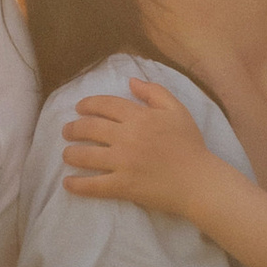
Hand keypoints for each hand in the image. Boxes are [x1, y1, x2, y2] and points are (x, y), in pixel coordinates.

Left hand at [61, 77, 213, 218]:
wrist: (199, 181)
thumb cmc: (190, 145)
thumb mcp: (177, 110)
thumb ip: (154, 92)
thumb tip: (131, 81)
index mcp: (139, 116)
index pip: (105, 105)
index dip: (88, 104)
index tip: (79, 108)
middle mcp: (127, 137)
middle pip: (90, 128)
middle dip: (73, 128)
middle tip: (67, 131)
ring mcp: (123, 162)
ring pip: (86, 155)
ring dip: (71, 153)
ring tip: (66, 154)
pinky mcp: (123, 186)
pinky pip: (94, 185)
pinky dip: (77, 185)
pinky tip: (68, 183)